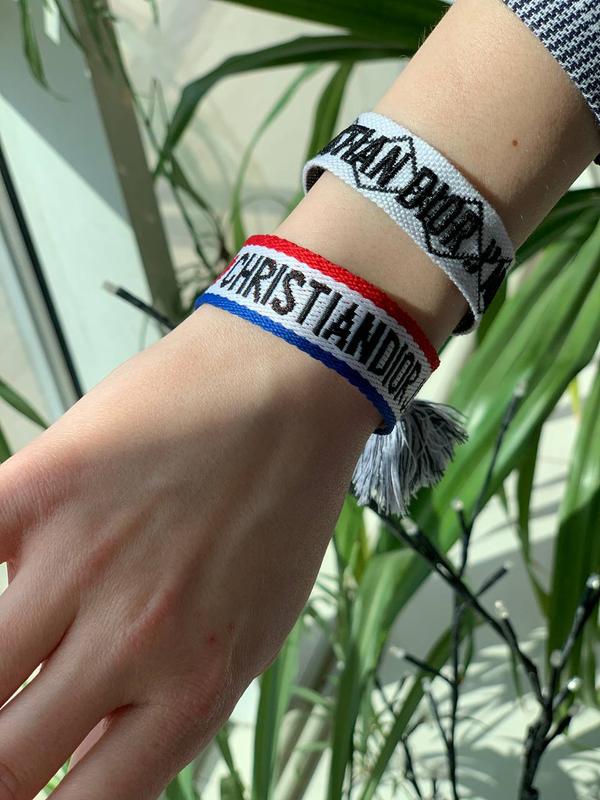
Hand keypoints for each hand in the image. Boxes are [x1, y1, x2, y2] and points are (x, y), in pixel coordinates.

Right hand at [0, 304, 377, 799]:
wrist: (287, 384)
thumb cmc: (281, 504)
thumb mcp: (257, 628)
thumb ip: (174, 703)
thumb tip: (92, 758)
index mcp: (196, 688)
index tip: (28, 784)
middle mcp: (134, 640)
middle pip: (3, 760)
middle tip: (9, 729)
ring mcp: (79, 562)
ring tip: (10, 656)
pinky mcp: (39, 489)